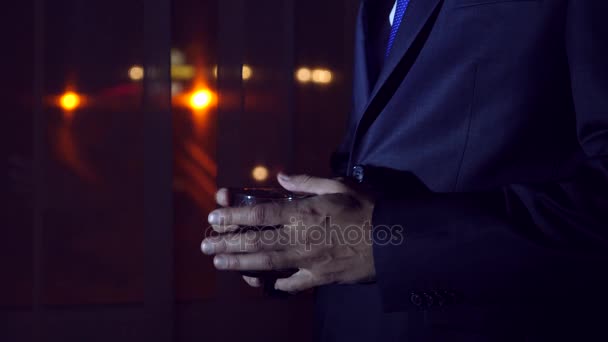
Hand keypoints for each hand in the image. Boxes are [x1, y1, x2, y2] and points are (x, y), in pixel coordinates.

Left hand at [201, 173, 375, 292]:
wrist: (393, 241)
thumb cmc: (367, 208)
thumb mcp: (339, 185)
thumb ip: (308, 181)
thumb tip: (282, 176)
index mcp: (303, 213)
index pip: (260, 214)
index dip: (233, 216)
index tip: (214, 217)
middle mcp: (299, 238)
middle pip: (255, 242)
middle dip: (227, 243)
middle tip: (205, 246)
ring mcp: (308, 261)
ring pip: (266, 263)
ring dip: (240, 264)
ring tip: (220, 264)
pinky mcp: (320, 278)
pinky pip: (294, 284)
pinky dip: (278, 284)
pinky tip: (264, 284)